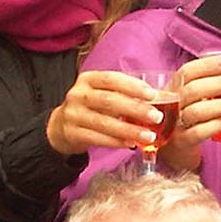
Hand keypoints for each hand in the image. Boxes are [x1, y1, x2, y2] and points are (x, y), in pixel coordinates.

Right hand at [45, 70, 164, 155]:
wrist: (60, 127)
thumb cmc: (89, 108)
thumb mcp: (101, 94)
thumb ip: (124, 94)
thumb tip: (160, 98)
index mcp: (88, 80)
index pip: (111, 79)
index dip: (132, 86)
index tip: (152, 94)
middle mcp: (78, 95)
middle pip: (109, 101)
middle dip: (135, 109)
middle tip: (156, 116)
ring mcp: (73, 115)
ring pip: (104, 123)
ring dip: (130, 130)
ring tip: (149, 135)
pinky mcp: (72, 133)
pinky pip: (98, 138)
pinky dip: (117, 142)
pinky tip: (131, 143)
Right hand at [159, 57, 220, 171]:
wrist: (173, 151)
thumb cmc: (187, 118)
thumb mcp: (200, 98)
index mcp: (175, 88)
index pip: (187, 72)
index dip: (207, 65)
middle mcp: (172, 104)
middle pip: (193, 90)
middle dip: (220, 84)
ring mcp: (175, 124)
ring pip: (195, 111)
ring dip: (220, 105)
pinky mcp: (181, 142)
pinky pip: (196, 133)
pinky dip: (212, 126)